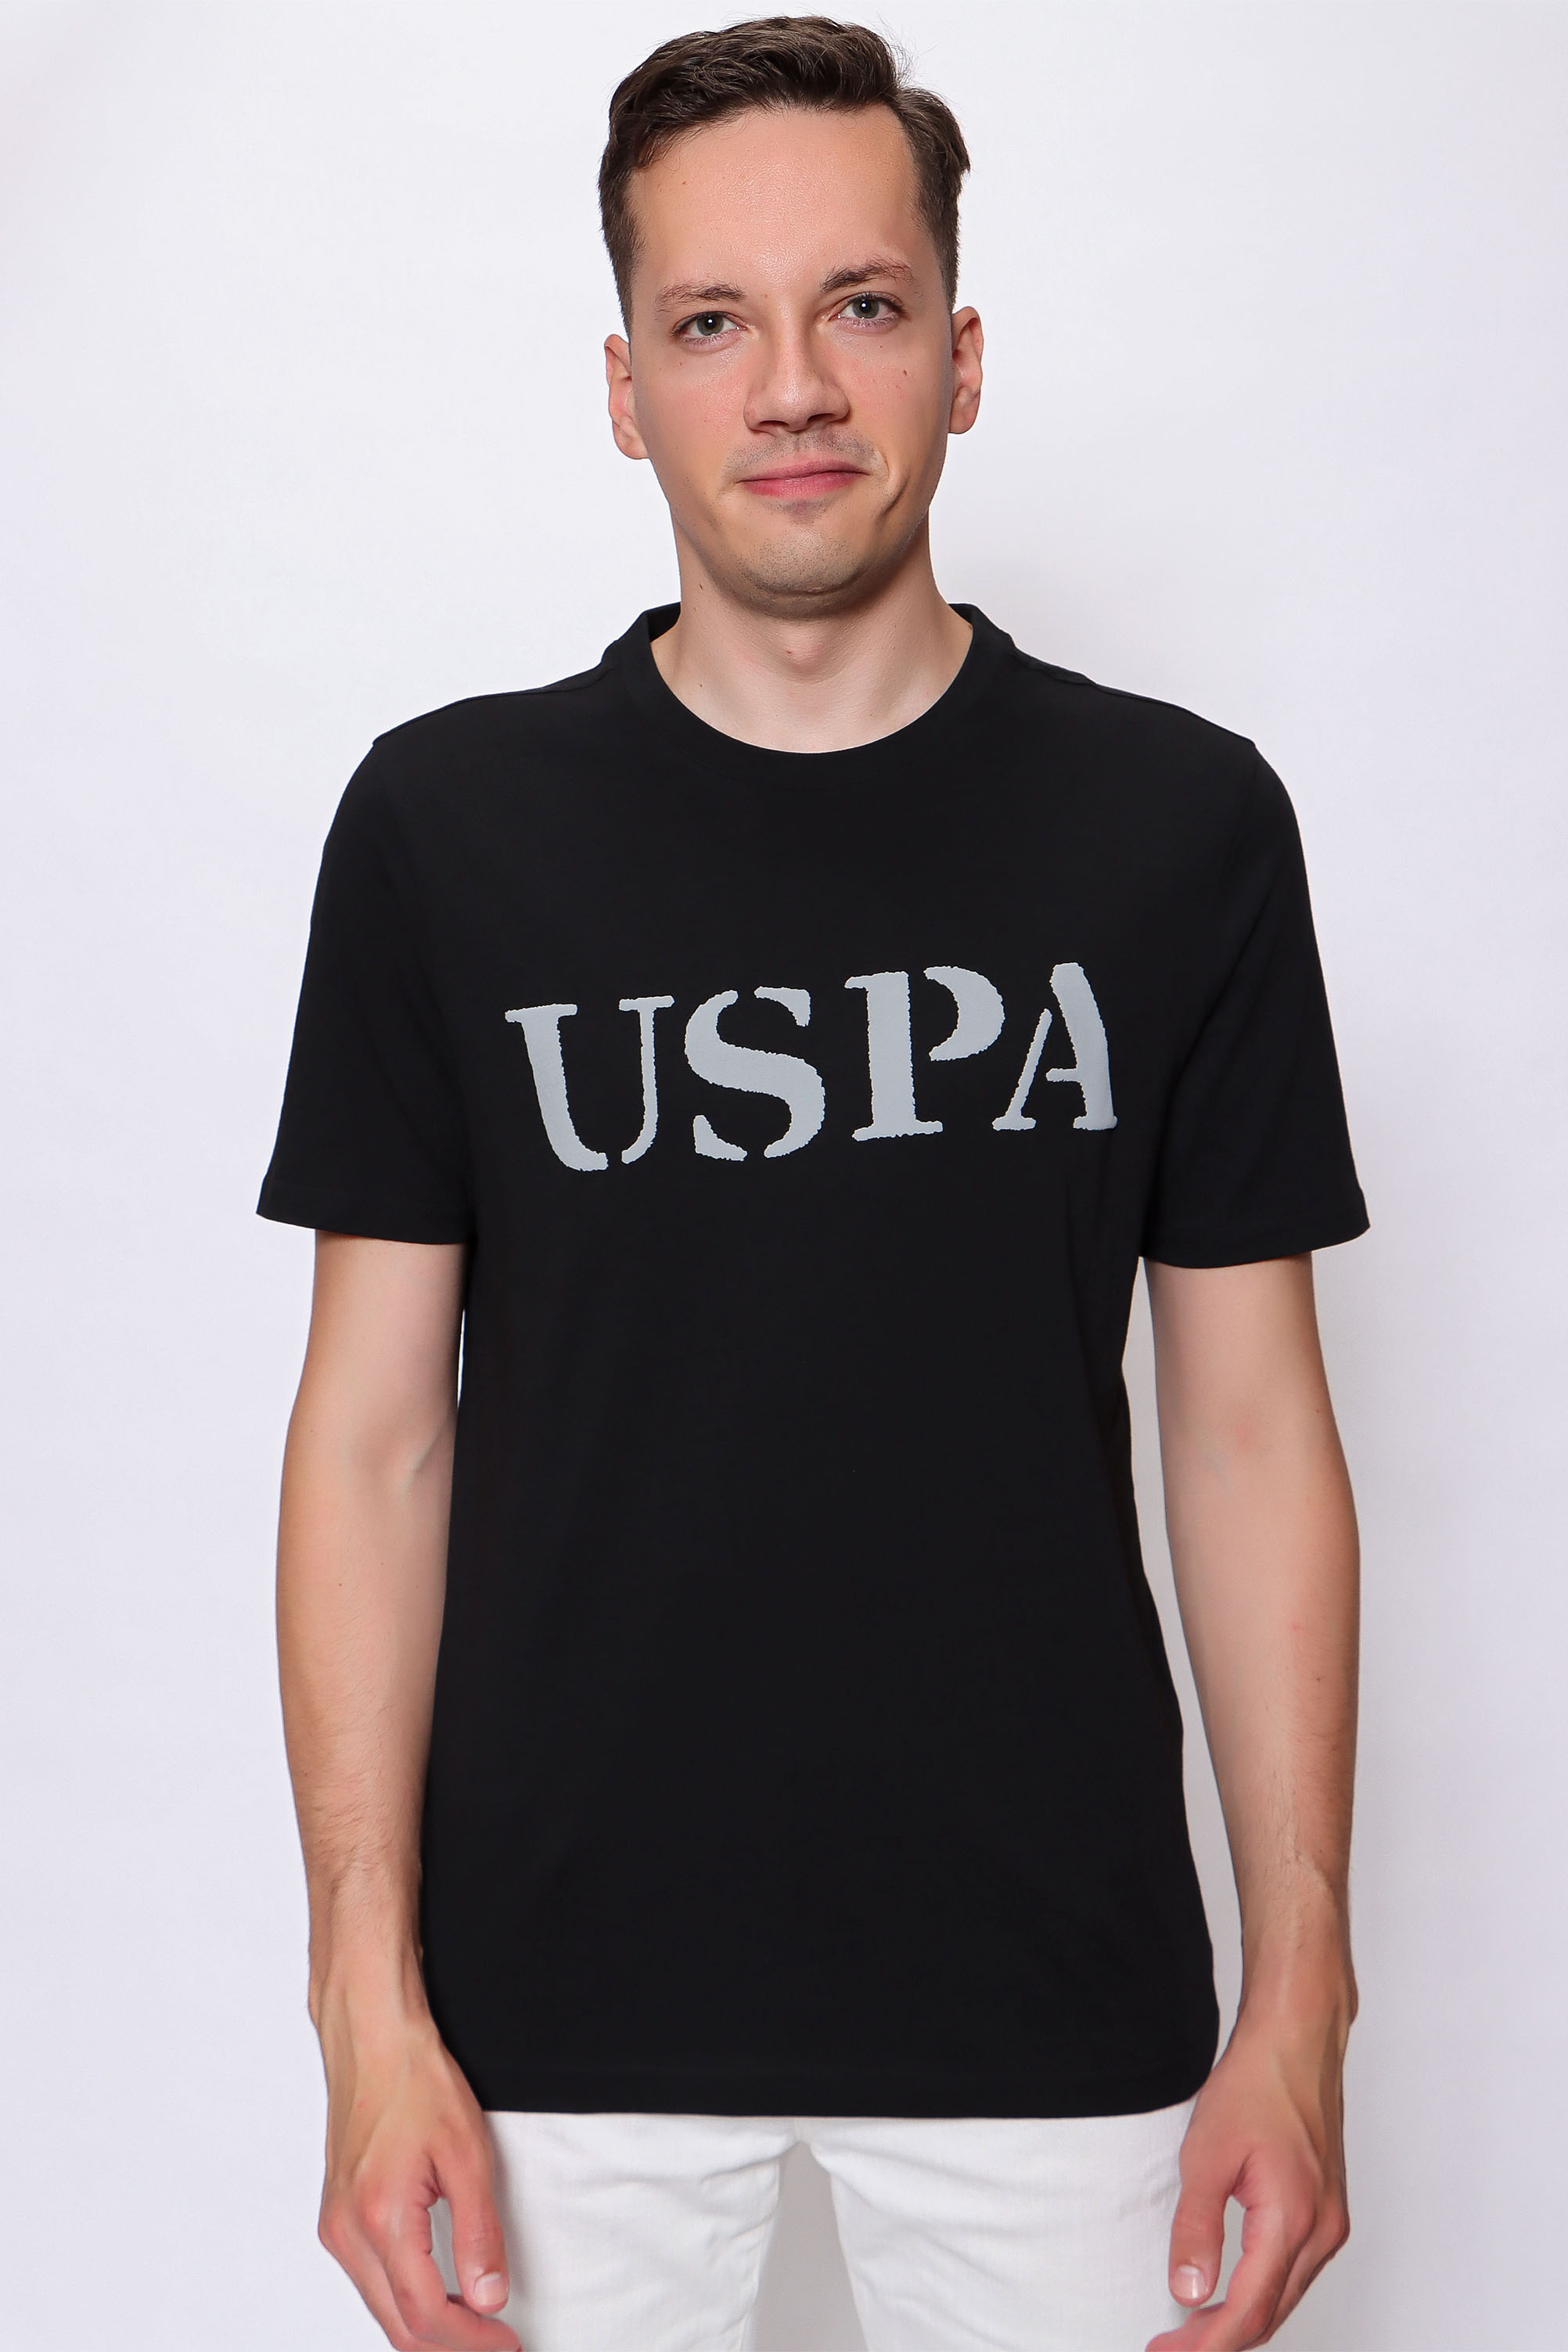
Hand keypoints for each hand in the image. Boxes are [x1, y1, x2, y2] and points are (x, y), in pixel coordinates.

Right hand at [315, 1987, 519, 2351]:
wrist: (373, 2039)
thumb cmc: (417, 2082)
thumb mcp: (467, 2155)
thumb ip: (479, 2234)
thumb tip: (489, 2298)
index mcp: (379, 2218)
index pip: (424, 2314)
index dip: (469, 2341)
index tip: (507, 2344)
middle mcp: (346, 2232)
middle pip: (397, 2324)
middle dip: (449, 2346)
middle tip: (497, 2345)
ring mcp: (335, 2226)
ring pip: (380, 2307)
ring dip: (426, 2327)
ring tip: (475, 2329)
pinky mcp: (336, 2216)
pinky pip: (369, 2281)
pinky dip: (403, 2301)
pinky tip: (436, 2299)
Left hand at [1146, 1991, 1351, 2350]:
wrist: (1297, 2040)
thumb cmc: (1256, 2084)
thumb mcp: (1207, 2155)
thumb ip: (1197, 2228)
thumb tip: (1188, 2293)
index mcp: (1293, 2219)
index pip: (1250, 2311)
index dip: (1207, 2344)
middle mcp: (1323, 2230)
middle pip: (1271, 2313)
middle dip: (1220, 2339)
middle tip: (1169, 2347)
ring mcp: (1331, 2222)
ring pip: (1285, 2296)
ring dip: (1241, 2318)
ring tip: (1190, 2328)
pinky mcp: (1328, 2210)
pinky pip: (1294, 2271)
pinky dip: (1262, 2291)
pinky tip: (1231, 2292)